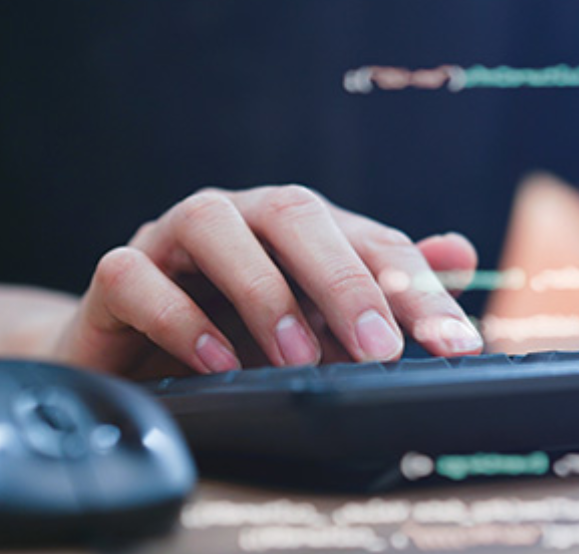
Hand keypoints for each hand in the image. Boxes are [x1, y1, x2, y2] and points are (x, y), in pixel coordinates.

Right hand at [54, 186, 481, 376]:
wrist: (129, 357)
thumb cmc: (234, 333)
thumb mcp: (319, 322)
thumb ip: (385, 291)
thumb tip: (462, 254)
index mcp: (298, 226)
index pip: (369, 242)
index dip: (418, 289)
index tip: (456, 344)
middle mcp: (239, 218)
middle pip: (295, 215)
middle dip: (345, 281)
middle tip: (382, 349)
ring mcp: (172, 239)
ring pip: (214, 227)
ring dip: (263, 292)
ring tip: (300, 358)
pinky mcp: (117, 276)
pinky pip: (137, 277)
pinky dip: (179, 318)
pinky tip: (218, 362)